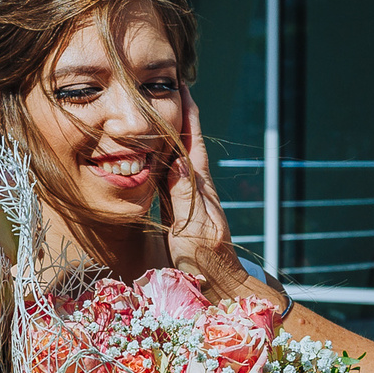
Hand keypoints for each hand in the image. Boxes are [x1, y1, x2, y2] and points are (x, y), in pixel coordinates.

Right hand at [160, 90, 274, 311]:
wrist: (219, 286)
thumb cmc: (206, 262)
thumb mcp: (193, 229)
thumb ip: (183, 196)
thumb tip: (177, 160)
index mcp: (200, 188)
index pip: (192, 143)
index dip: (187, 115)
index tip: (182, 86)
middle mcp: (196, 188)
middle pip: (185, 143)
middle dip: (178, 114)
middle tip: (167, 87)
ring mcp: (190, 199)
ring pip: (177, 157)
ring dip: (169, 133)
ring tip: (158, 110)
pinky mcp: (182, 211)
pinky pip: (169, 175)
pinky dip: (162, 158)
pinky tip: (154, 153)